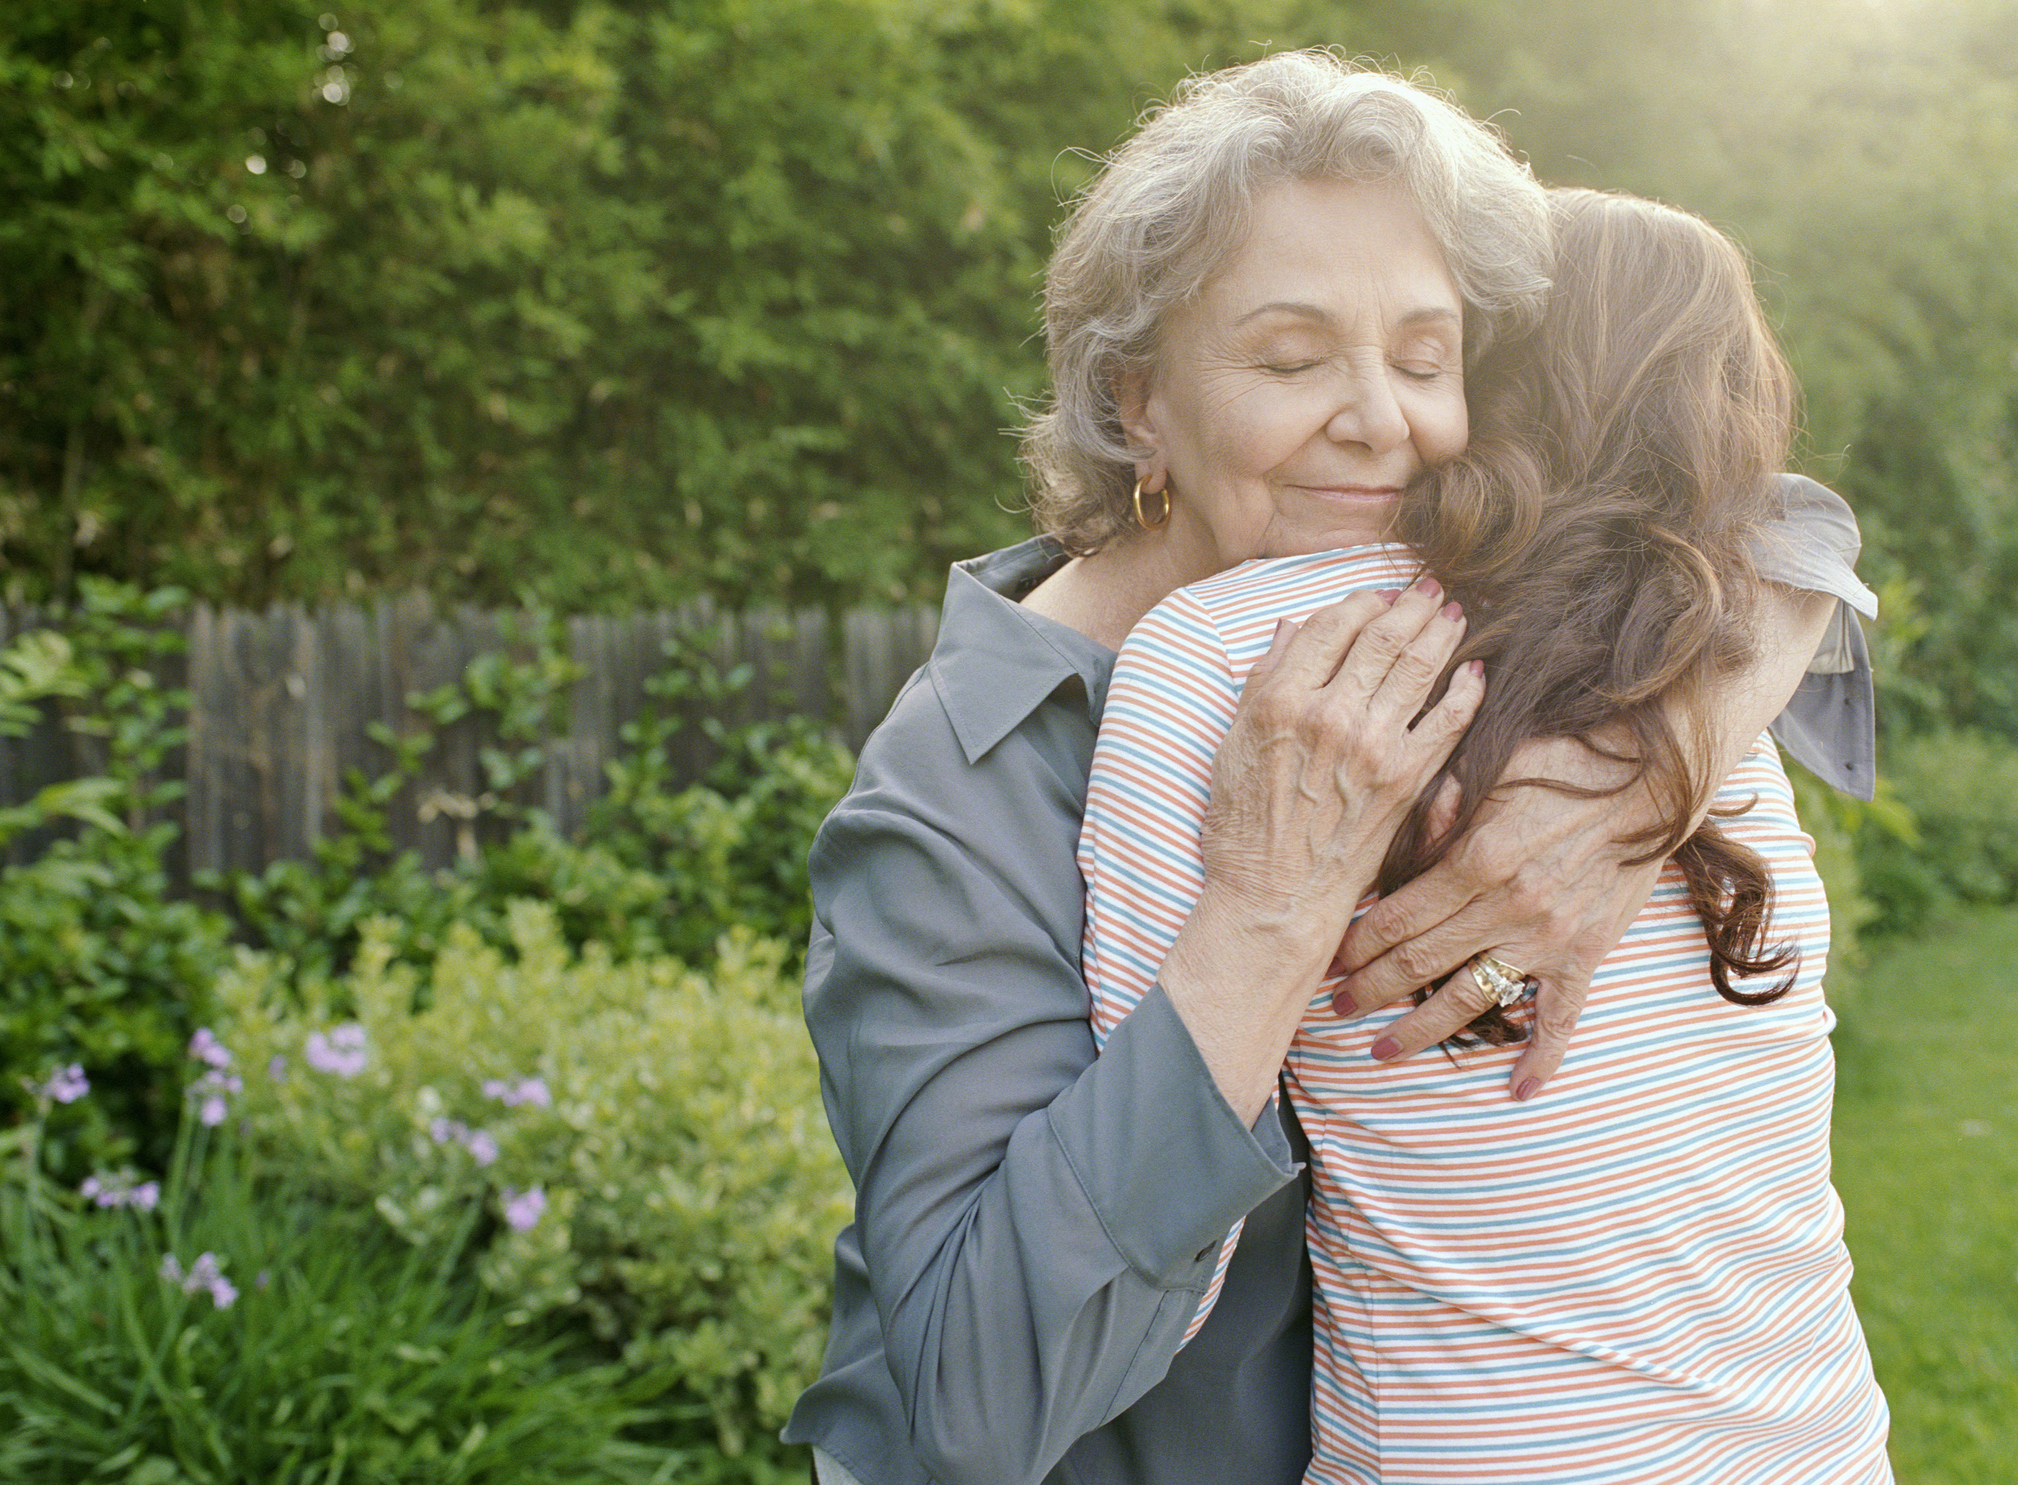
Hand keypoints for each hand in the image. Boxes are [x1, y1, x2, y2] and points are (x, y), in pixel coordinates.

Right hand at [1199, 578, 1483, 948]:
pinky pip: (1448, 721)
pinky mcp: (1406, 780)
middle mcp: (1330, 715)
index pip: (1331, 625)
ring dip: (1443, 632)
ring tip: (1456, 614)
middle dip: (1412, 603)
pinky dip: (1466, 690)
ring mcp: (1373, 747)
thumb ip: (1263, 682)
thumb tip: (1292, 628)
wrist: (1274, 898)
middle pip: (1383, 636)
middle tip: (1431, 587)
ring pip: (1420, 666)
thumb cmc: (1242, 827)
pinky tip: (1475, 672)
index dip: (1360, 601)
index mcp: (1281, 701)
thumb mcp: (1232, 745)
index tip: (1376, 594)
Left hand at [1329, 734, 1663, 1100]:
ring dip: (1420, 1030)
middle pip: (1420, 963)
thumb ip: (1436, 810)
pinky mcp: (1587, 954)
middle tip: (1335, 1008)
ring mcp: (1548, 937)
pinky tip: (1520, 1090)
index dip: (1357, 943)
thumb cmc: (1559, 762)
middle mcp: (1507, 907)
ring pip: (1470, 998)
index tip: (1329, 960)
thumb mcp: (1486, 769)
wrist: (1650, 776)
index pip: (1397, 917)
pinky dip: (1543, 1057)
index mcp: (1475, 859)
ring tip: (1381, 1051)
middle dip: (1370, 989)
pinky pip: (1562, 1017)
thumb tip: (1390, 844)